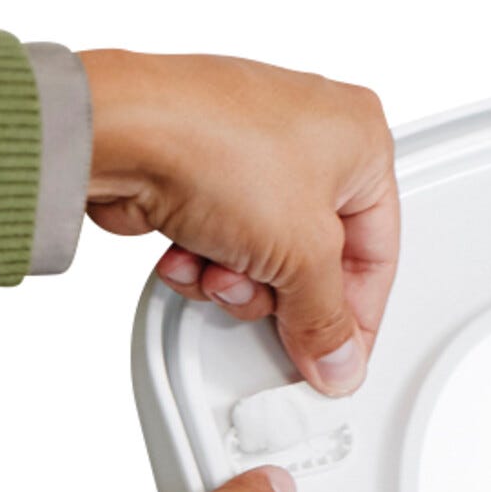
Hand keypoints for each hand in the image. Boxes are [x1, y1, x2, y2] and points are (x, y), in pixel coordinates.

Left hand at [78, 50, 399, 396]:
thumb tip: (338, 359)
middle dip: (282, 294)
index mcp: (361, 137)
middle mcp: (311, 135)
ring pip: (266, 256)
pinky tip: (186, 251)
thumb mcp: (301, 255)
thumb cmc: (213, 147)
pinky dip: (202, 258)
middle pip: (318, 259)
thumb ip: (327, 320)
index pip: (379, 252)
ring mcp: (252, 148)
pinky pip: (221, 239)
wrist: (112, 131)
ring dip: (236, 281)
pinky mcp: (199, 168)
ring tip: (217, 269)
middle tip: (267, 308)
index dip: (358, 317)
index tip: (339, 360)